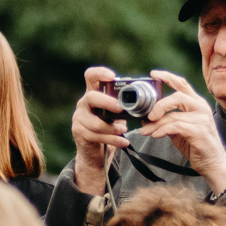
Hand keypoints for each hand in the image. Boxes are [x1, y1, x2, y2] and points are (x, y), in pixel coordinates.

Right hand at [69, 68, 131, 193]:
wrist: (95, 152)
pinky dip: (114, 140)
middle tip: (121, 108)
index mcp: (93, 94)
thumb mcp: (116, 114)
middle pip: (92, 97)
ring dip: (112, 127)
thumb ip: (124, 105)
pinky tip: (123, 142)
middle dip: (108, 102)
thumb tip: (146, 98)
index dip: (99, 73)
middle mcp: (83, 104)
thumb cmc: (109, 129)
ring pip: (96, 122)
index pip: (90, 76)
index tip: (112, 76)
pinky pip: (97, 136)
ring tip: (124, 131)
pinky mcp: (80, 133)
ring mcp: (79, 119)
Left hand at [136, 72, 225, 189]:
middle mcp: (201, 108)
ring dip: (156, 124)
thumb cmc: (197, 146)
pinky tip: (155, 135)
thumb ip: (169, 120)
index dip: (167, 77)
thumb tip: (148, 118)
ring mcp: (202, 119)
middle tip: (148, 116)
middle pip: (177, 96)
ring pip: (174, 115)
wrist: (213, 164)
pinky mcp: (199, 132)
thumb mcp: (180, 130)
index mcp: (197, 104)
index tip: (153, 74)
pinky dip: (162, 131)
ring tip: (145, 131)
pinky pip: (176, 127)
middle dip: (159, 105)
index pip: (182, 84)